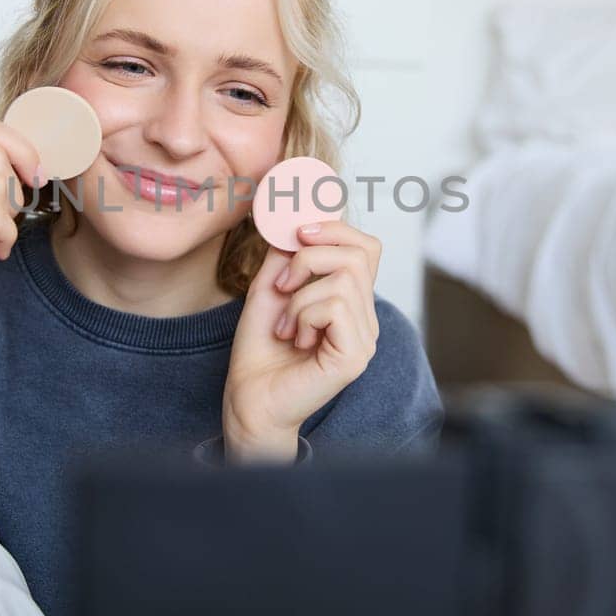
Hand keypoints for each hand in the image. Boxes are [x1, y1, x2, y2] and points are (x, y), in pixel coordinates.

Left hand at [225, 220, 382, 461]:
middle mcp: (366, 318)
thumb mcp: (270, 288)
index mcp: (351, 300)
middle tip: (283, 284)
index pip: (366, 246)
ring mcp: (366, 337)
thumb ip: (287, 254)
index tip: (298, 235)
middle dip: (311, 256)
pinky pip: (336, 306)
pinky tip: (295, 338)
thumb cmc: (260, 350)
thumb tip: (295, 218)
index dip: (335, 229)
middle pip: (360, 253)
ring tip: (286, 325)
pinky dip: (305, 314)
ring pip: (344, 278)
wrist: (248, 397)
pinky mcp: (356, 355)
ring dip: (300, 296)